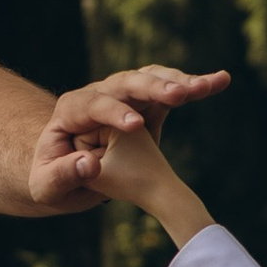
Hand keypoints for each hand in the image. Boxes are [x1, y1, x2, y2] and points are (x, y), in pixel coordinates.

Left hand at [24, 64, 230, 214]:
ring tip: (206, 87)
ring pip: (153, 80)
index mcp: (71, 110)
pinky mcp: (145, 102)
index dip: (113, 112)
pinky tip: (219, 82)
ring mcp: (123, 95)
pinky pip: (171, 91)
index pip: (92, 104)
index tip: (136, 126)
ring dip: (181, 82)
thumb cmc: (52, 181)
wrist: (65, 172)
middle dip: (154, 87)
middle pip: (126, 83)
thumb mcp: (47, 186)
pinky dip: (194, 86)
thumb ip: (62, 176)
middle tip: (179, 96)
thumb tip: (88, 164)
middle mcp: (98, 94)